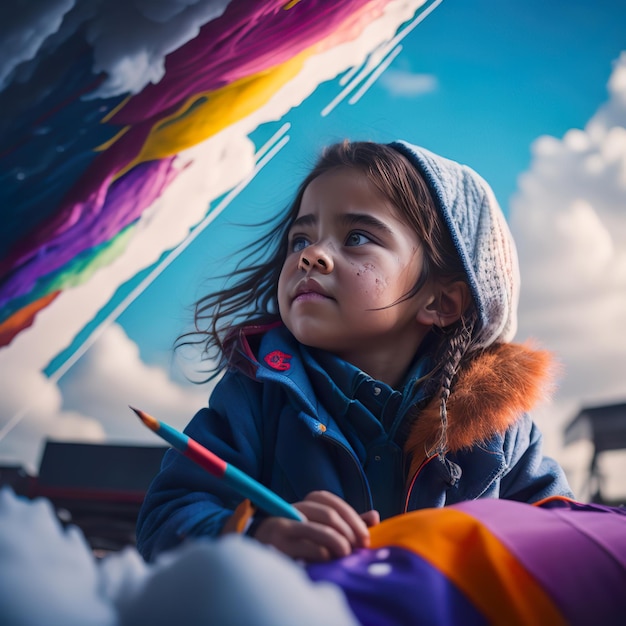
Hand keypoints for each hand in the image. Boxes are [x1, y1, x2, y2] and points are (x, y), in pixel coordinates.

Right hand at [252, 490, 379, 561]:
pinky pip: (305, 546)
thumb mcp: (320, 529)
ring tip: (347, 554)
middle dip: (349, 530)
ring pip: (317, 527)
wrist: (260, 550)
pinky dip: (322, 553)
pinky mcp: (278, 545)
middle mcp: (293, 510)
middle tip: (359, 548)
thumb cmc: (296, 541)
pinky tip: (328, 560)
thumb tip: (375, 516)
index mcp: (305, 504)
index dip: (352, 517)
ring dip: (338, 541)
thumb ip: (346, 524)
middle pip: (327, 513)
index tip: (365, 537)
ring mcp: (284, 526)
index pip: (331, 501)